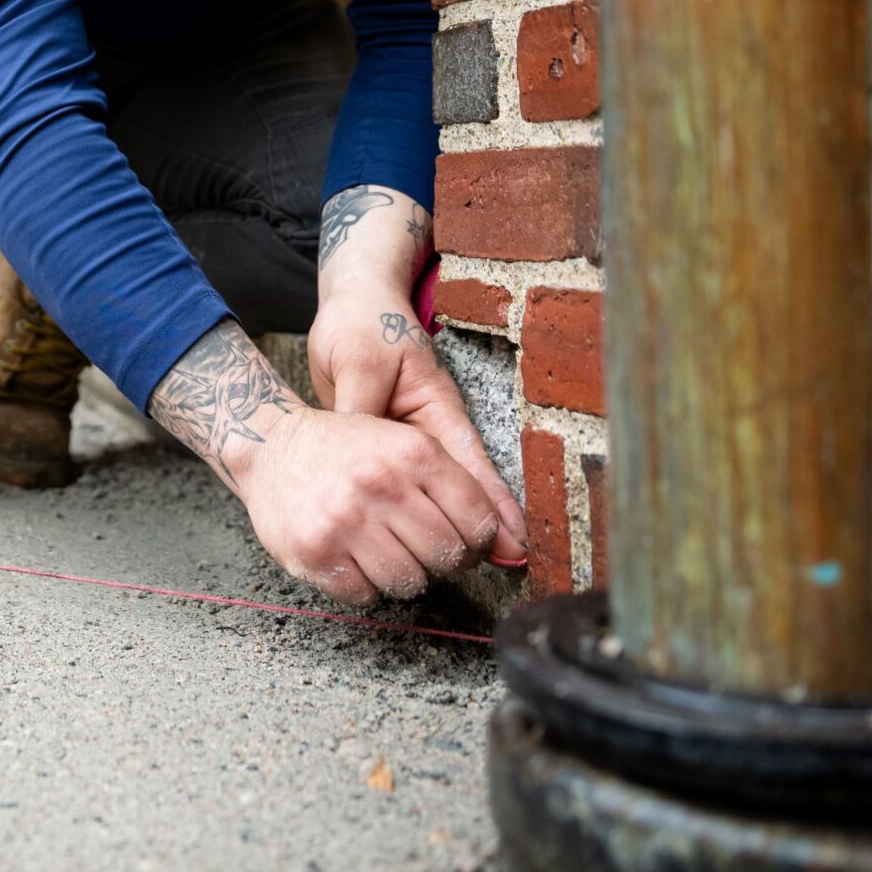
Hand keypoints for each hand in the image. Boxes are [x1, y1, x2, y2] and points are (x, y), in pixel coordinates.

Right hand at [237, 402, 506, 605]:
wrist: (271, 446)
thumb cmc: (346, 449)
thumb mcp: (405, 447)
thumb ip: (461, 491)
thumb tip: (514, 549)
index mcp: (413, 452)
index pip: (477, 522)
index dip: (474, 540)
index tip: (458, 539)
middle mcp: (381, 484)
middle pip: (447, 556)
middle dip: (439, 559)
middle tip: (418, 545)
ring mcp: (346, 521)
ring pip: (409, 582)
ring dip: (401, 573)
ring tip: (382, 548)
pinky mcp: (316, 552)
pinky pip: (366, 595)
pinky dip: (363, 584)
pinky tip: (351, 555)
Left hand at [309, 186, 526, 563]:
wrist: (355, 302)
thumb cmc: (360, 325)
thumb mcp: (359, 361)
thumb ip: (361, 407)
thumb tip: (359, 454)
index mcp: (435, 408)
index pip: (470, 466)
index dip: (493, 507)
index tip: (516, 544)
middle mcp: (429, 429)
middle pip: (462, 489)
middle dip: (479, 529)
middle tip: (499, 569)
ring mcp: (411, 439)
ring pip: (438, 493)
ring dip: (452, 527)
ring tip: (471, 569)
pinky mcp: (388, 445)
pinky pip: (407, 486)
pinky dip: (415, 513)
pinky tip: (418, 542)